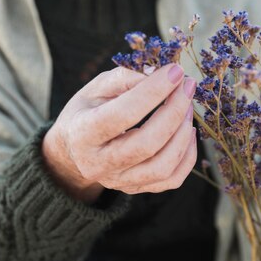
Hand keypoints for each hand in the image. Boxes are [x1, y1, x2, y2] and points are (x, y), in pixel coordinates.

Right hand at [42, 64, 197, 202]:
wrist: (72, 152)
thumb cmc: (87, 112)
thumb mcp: (95, 88)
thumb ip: (124, 78)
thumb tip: (158, 74)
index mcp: (83, 133)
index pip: (123, 114)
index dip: (153, 91)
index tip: (175, 71)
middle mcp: (98, 163)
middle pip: (146, 144)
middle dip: (174, 112)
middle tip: (187, 87)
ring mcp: (118, 181)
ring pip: (162, 167)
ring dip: (183, 134)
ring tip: (188, 108)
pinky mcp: (135, 188)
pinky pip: (171, 180)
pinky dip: (187, 155)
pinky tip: (188, 133)